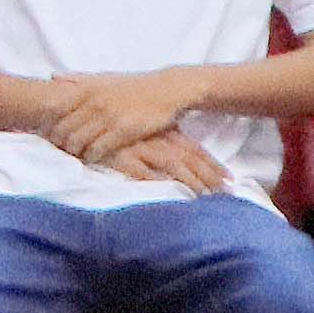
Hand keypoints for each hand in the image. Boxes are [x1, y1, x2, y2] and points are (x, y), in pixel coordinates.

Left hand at [42, 72, 199, 164]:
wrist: (168, 90)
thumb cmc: (134, 86)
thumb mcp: (105, 77)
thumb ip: (78, 79)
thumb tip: (52, 77)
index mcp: (88, 88)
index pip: (54, 109)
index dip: (47, 124)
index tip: (48, 132)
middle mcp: (95, 101)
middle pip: (63, 129)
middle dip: (58, 142)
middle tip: (60, 149)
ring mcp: (109, 116)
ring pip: (77, 141)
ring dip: (74, 151)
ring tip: (75, 154)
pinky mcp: (123, 130)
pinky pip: (98, 149)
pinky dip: (91, 156)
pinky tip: (93, 157)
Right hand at [106, 130, 230, 195]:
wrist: (83, 114)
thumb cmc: (115, 122)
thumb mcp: (144, 128)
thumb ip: (164, 140)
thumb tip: (181, 159)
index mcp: (164, 131)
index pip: (195, 149)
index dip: (213, 164)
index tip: (230, 178)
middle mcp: (157, 139)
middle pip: (190, 159)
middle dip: (211, 176)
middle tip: (228, 192)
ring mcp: (141, 148)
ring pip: (174, 166)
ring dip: (193, 182)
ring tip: (208, 198)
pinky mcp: (123, 158)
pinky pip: (146, 173)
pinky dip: (161, 184)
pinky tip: (173, 194)